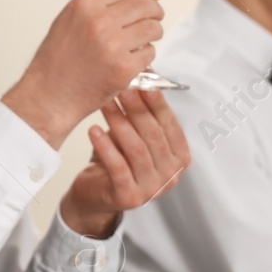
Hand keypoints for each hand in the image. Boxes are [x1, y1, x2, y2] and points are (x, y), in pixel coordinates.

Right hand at [1, 0, 165, 149]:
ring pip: (152, 28)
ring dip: (154, 33)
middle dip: (156, 11)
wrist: (48, 95)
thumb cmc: (56, 61)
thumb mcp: (67, 21)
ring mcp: (113, 44)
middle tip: (157, 17)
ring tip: (144, 40)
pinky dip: (145, 55)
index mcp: (84, 5)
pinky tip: (132, 59)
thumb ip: (96, 6)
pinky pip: (149, 53)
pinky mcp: (124, 67)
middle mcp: (99, 21)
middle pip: (144, 6)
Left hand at [59, 88, 191, 238]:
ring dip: (119, 122)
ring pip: (136, 148)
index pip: (170, 124)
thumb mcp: (136, 136)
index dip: (156, 101)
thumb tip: (142, 75)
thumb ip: (144, 114)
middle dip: (137, 108)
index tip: (143, 79)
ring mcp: (152, 189)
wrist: (96, 196)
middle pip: (154, 134)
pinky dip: (105, 146)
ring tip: (105, 103)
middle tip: (121, 87)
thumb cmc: (118, 160)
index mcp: (179, 157)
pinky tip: (92, 130)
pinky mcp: (129, 197)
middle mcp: (171, 175)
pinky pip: (118, 166)